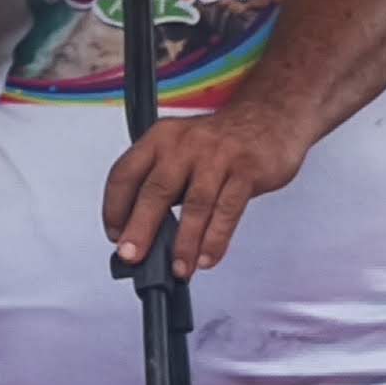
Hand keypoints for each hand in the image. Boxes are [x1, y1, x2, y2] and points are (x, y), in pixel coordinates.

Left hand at [103, 103, 307, 277]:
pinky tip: (207, 257)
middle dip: (141, 229)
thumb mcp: (180, 150)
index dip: (114, 208)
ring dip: (184, 242)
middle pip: (156, 191)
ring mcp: (218, 156)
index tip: (115, 236)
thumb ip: (161, 184)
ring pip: (195, 205)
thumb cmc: (218, 141)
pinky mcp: (248, 170)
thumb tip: (142, 234)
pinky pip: (228, 210)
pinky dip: (216, 238)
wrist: (271, 116)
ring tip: (178, 268)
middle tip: (132, 256)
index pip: (124, 174)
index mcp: (159, 139)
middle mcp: (184, 145)